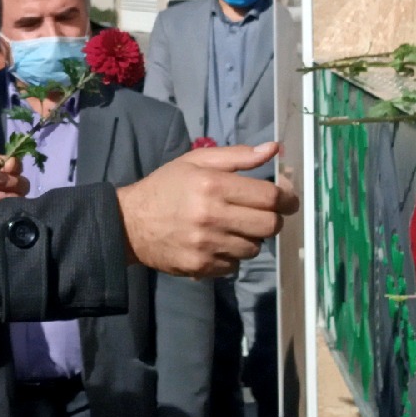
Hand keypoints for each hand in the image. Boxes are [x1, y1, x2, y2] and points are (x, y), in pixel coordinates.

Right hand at [115, 141, 300, 278]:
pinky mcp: (201, 266)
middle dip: (271, 218)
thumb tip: (274, 150)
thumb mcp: (195, 162)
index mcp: (212, 185)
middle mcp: (212, 216)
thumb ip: (237, 156)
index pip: (269, 196)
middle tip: (260, 213)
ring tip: (232, 227)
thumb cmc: (165, 187)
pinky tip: (216, 243)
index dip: (287, 198)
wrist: (128, 223)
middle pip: (269, 225)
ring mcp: (207, 245)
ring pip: (255, 248)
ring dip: (250, 237)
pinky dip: (231, 255)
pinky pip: (235, 265)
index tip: (287, 199)